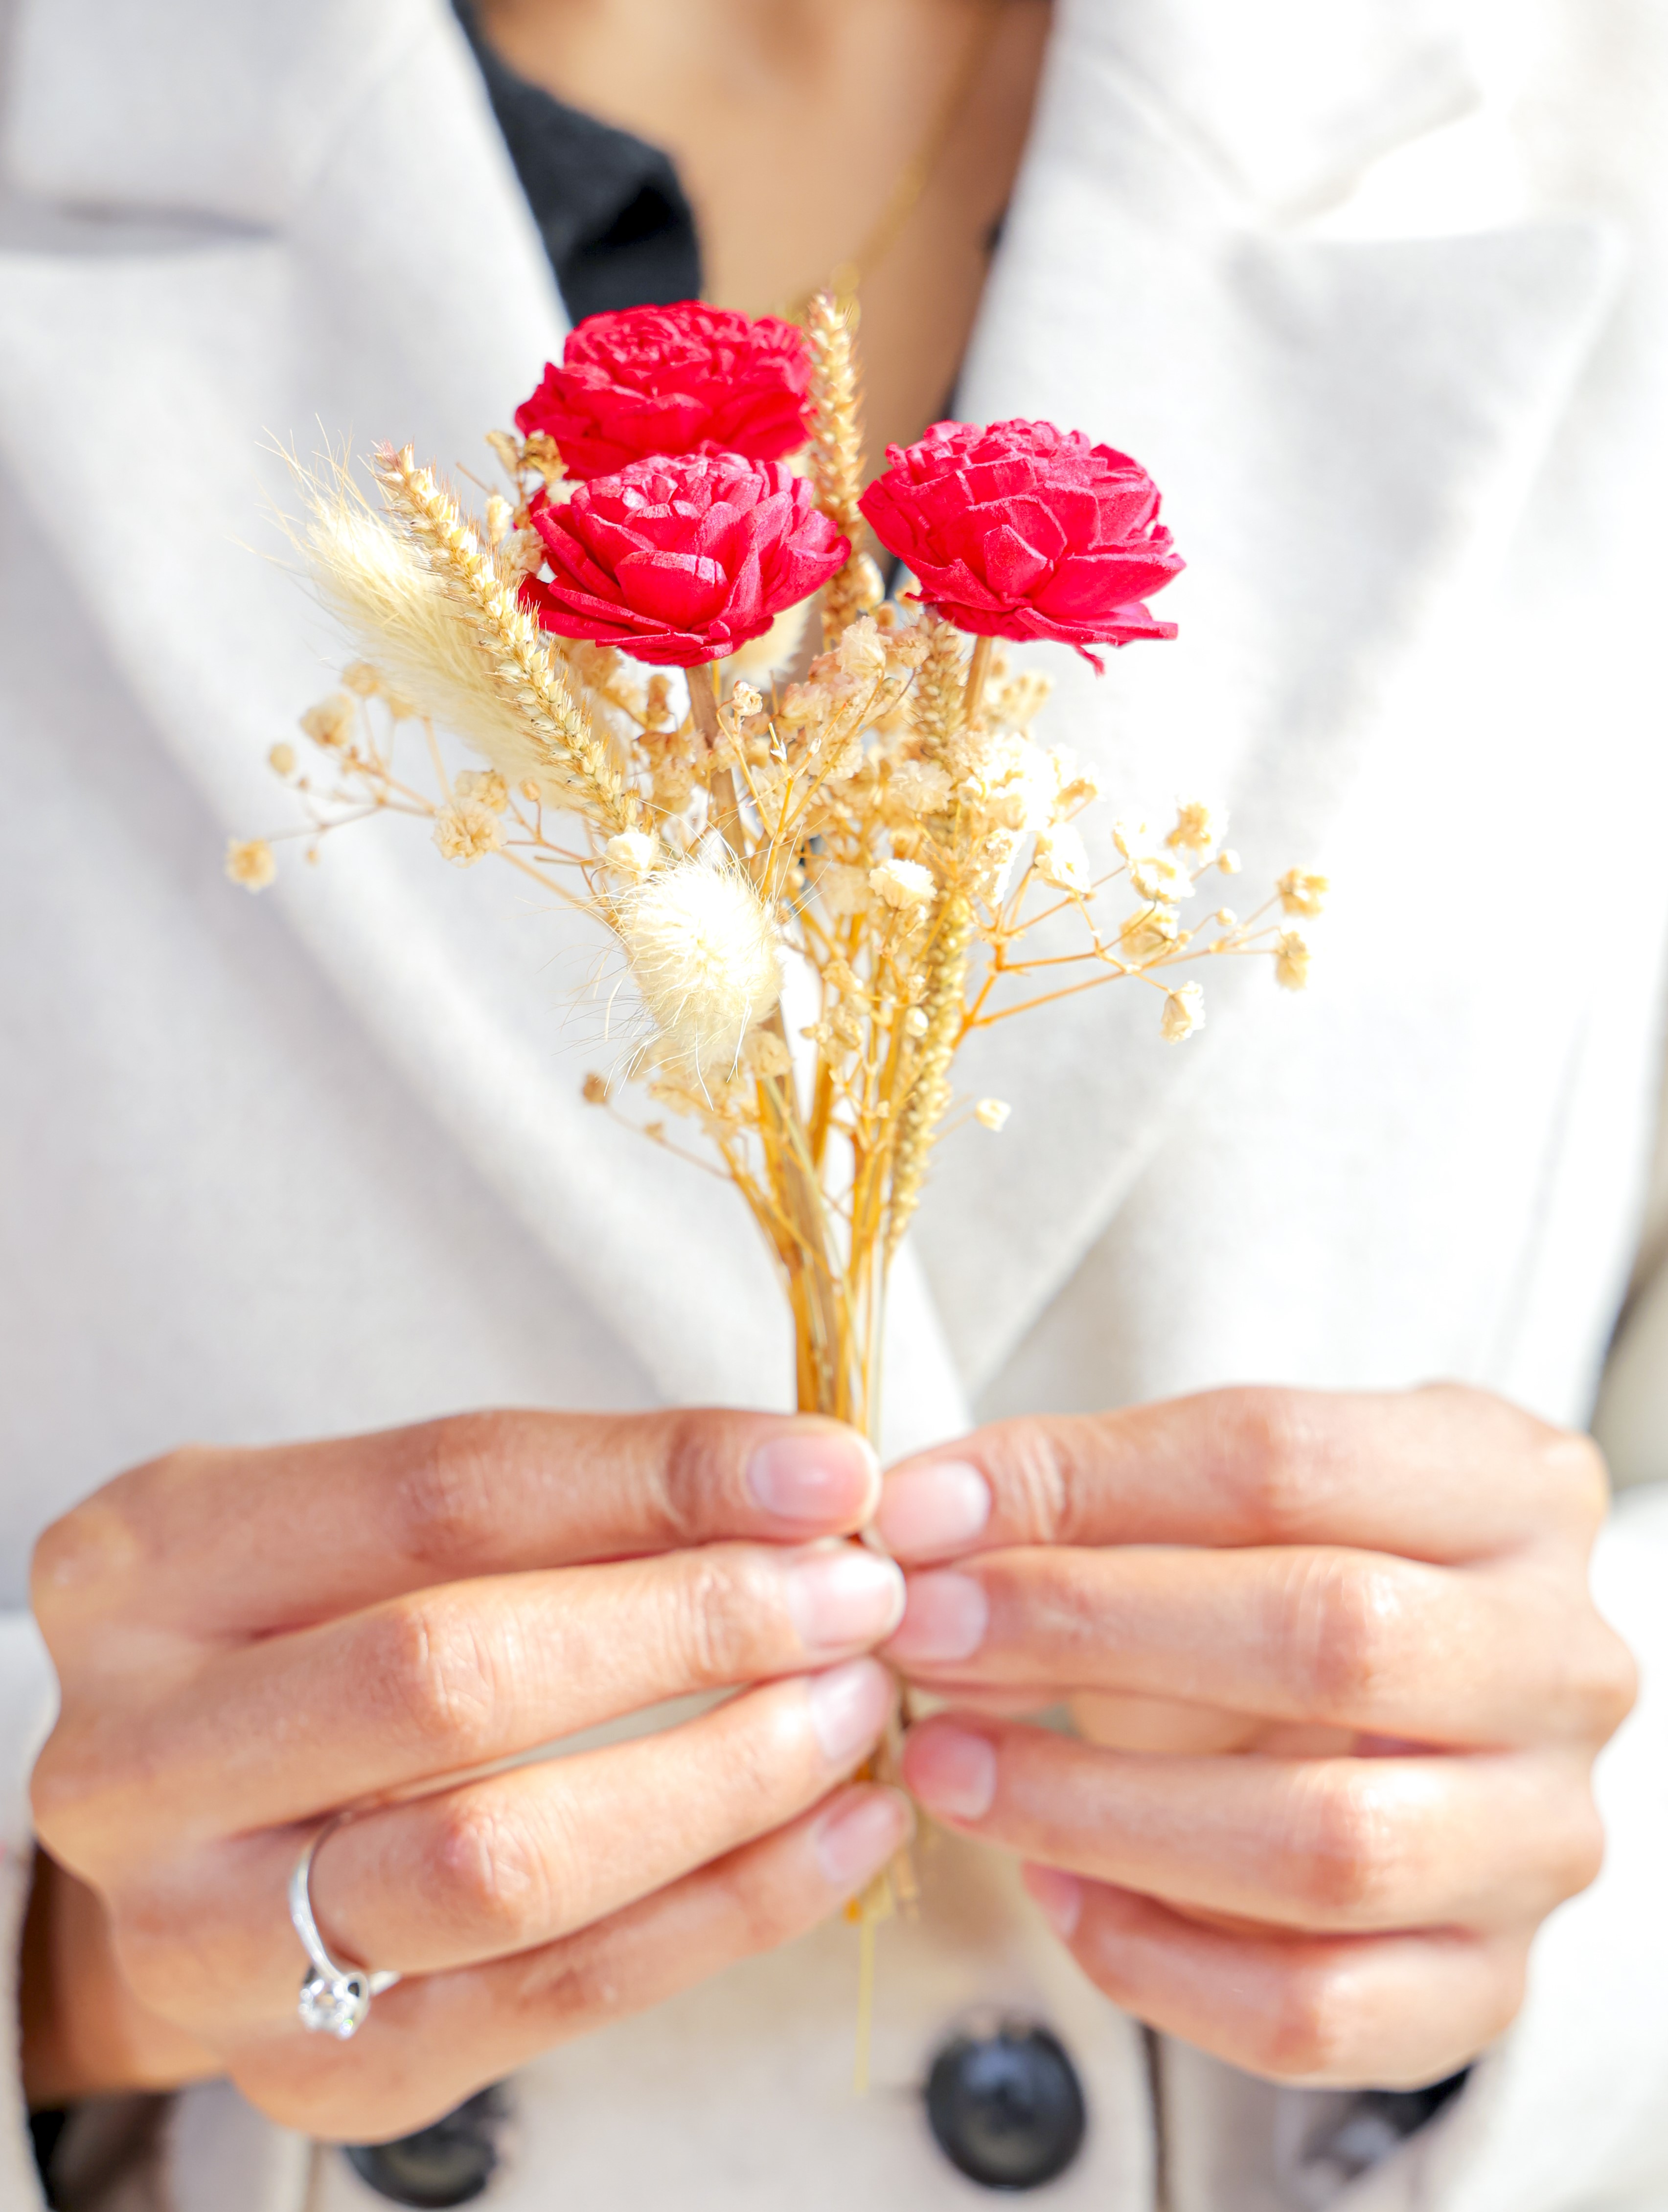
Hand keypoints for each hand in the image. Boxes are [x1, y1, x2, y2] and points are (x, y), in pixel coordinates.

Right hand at [26, 1409, 909, 2138]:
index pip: (444, 1493)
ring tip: (857, 1709)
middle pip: (455, 1677)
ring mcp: (207, 1940)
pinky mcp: (313, 2073)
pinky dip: (729, 1908)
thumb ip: (563, 1503)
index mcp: (150, 1566)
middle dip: (696, 1626)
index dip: (658, 1476)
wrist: (196, 1850)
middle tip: (857, 1596)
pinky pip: (558, 1995)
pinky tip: (843, 1832)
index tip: (829, 1472)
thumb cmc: (319, 1644)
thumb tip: (808, 1493)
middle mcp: (138, 1759)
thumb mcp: (375, 1528)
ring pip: (504, 1861)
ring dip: (725, 1780)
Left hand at [876, 1385, 1635, 2088]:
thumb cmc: (1294, 1570)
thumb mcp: (1212, 1490)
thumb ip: (1078, 1491)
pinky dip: (1158, 1961)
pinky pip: (1318, 2014)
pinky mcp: (1486, 1983)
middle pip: (1329, 1639)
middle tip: (926, 1642)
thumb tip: (920, 1523)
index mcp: (1507, 1486)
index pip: (1279, 1461)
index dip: (1080, 1491)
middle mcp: (1558, 1662)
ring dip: (1099, 1812)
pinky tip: (1054, 1891)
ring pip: (1327, 1848)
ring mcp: (1538, 1835)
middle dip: (1089, 1637)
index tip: (920, 1523)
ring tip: (956, 1771)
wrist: (1417, 1708)